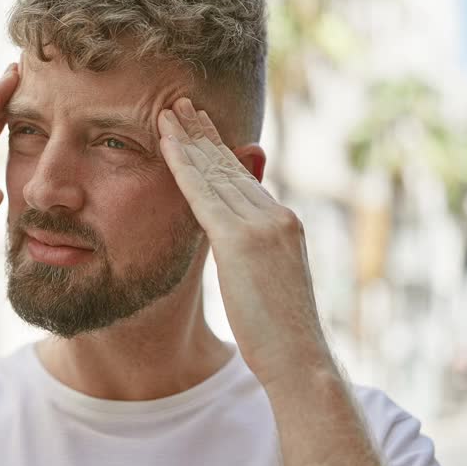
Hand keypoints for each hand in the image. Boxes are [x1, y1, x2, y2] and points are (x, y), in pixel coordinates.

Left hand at [157, 98, 333, 387]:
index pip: (244, 180)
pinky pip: (204, 193)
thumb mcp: (267, 287)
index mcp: (283, 226)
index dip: (219, 152)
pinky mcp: (242, 241)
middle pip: (230, 166)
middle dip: (203, 133)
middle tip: (179, 103)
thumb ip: (254, 260)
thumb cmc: (282, 339)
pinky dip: (183, 164)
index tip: (200, 129)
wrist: (301, 362)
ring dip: (188, 138)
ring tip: (167, 110)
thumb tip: (240, 253)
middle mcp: (276, 217)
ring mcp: (261, 226)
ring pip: (216, 172)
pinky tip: (165, 142)